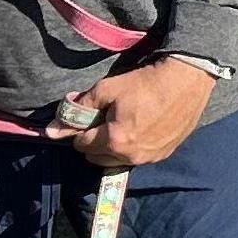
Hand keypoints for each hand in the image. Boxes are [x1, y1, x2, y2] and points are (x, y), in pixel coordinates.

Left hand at [72, 57, 216, 170]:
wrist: (188, 78)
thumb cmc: (145, 82)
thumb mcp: (107, 89)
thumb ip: (78, 110)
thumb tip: (50, 130)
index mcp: (115, 141)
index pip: (82, 145)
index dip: (81, 129)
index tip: (90, 116)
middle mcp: (132, 156)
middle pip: (97, 158)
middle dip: (95, 142)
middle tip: (104, 120)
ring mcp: (151, 157)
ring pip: (118, 160)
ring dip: (115, 146)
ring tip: (124, 123)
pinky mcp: (166, 153)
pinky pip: (140, 157)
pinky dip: (134, 147)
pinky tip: (142, 127)